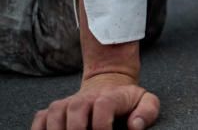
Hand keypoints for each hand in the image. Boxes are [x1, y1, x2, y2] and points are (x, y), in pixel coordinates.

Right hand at [32, 72, 158, 129]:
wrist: (108, 83)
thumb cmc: (127, 100)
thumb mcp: (146, 101)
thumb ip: (147, 111)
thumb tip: (135, 126)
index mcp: (110, 96)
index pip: (103, 105)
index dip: (102, 125)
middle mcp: (85, 98)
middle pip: (75, 111)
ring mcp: (68, 103)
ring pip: (55, 114)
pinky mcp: (54, 110)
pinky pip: (40, 119)